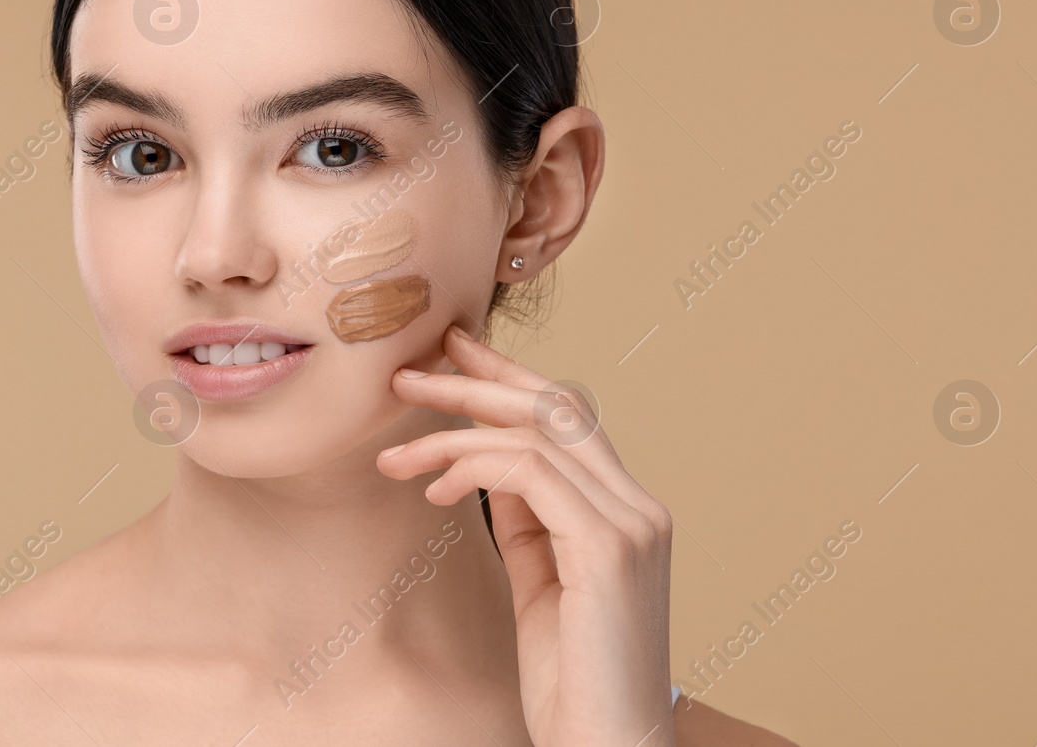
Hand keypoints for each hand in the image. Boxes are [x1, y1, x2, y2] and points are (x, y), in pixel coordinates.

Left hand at [377, 324, 674, 746]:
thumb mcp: (542, 583)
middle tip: (407, 374)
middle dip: (476, 382)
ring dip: (453, 431)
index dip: (509, 379)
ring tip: (397, 454)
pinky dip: (474, 467)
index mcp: (628, 511)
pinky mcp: (608, 549)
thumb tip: (486, 466)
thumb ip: (529, 521)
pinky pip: (532, 475)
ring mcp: (631, 525)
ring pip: (536, 434)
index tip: (452, 354)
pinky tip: (436, 487)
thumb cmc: (573, 681)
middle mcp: (640, 507)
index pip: (570, 417)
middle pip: (557, 407)